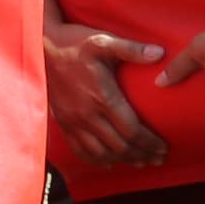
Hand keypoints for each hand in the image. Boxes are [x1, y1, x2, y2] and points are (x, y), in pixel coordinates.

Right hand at [44, 18, 168, 169]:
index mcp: (101, 96)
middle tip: (159, 159)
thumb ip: (131, 49)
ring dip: (123, 161)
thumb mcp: (103, 40)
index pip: (131, 130)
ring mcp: (73, 121)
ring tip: (140, 162)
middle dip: (142, 155)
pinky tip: (109, 163)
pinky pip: (80, 150)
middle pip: (119, 146)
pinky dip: (97, 161)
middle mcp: (87, 114)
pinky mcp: (63, 122)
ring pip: (101, 153)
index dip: (150, 143)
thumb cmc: (75, 43)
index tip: (163, 147)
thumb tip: (160, 53)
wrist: (40, 48)